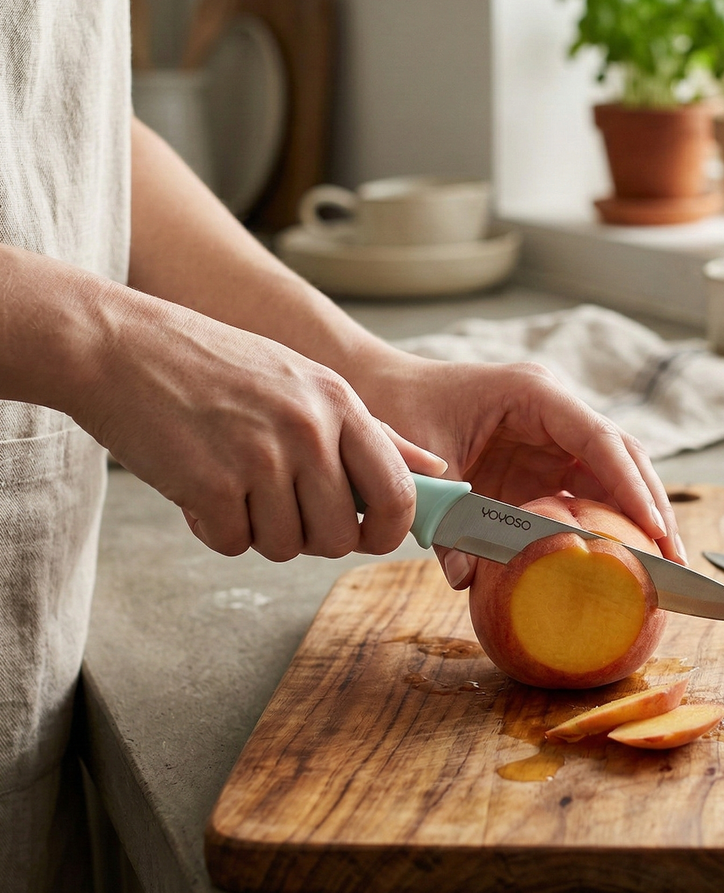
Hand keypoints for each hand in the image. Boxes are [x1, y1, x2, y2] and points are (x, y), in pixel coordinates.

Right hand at [76, 294, 444, 560]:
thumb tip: (434, 469)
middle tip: (276, 502)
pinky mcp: (211, 485)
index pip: (397, 494)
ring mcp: (260, 457)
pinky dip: (215, 528)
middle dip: (309, 536)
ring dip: (257, 529)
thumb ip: (372, 433)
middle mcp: (309, 430)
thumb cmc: (215, 366)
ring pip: (284, 546)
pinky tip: (198, 486)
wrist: (120, 346)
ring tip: (233, 481)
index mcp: (340, 403)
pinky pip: (233, 544)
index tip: (366, 536)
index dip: (387, 532)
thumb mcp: (304, 382)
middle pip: (339, 537)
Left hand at [355, 354, 686, 588]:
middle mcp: (553, 409)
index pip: (599, 439)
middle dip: (651, 505)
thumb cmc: (400, 409)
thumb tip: (468, 580)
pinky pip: (582, 489)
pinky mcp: (541, 458)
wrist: (380, 388)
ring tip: (662, 566)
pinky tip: (618, 558)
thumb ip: (444, 522)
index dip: (631, 486)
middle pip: (622, 455)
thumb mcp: (422, 464)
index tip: (655, 530)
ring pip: (612, 472)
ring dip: (637, 515)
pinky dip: (602, 521)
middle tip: (675, 560)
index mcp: (533, 394)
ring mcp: (551, 434)